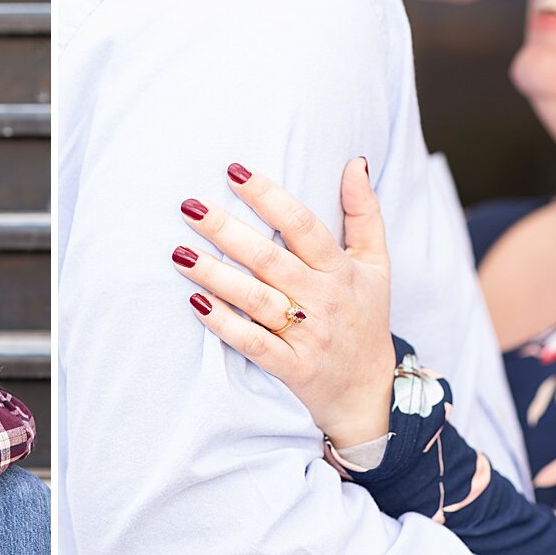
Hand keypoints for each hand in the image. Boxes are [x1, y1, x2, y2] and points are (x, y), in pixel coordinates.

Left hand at [173, 158, 395, 446]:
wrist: (369, 392)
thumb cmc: (365, 317)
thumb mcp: (376, 264)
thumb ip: (365, 213)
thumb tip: (355, 162)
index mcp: (342, 269)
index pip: (302, 225)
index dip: (268, 196)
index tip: (234, 172)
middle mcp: (325, 299)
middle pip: (269, 259)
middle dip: (226, 230)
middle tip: (189, 207)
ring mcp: (308, 335)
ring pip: (256, 299)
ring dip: (215, 275)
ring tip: (179, 253)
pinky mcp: (292, 367)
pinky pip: (253, 344)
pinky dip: (224, 324)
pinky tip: (195, 303)